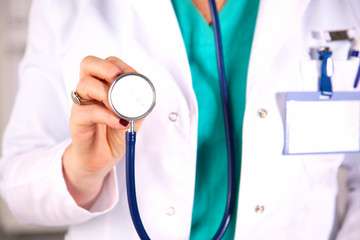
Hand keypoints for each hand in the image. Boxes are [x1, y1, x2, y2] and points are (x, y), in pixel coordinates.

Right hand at [62, 56, 142, 208]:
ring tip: (119, 108)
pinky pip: (88, 111)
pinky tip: (119, 122)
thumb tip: (146, 97)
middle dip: (105, 67)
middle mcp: (90, 91)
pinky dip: (107, 115)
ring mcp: (81, 104)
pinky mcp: (77, 120)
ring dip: (106, 92)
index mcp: (103, 85)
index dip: (121, 65)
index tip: (133, 76)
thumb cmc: (115, 134)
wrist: (100, 158)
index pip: (108, 63)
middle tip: (117, 78)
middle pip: (88, 64)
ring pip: (85, 84)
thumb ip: (139, 107)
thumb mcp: (133, 119)